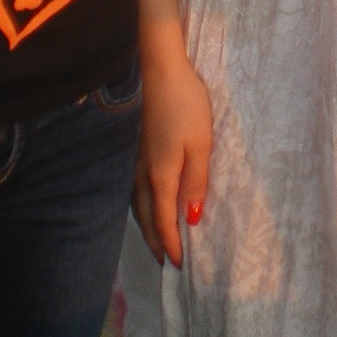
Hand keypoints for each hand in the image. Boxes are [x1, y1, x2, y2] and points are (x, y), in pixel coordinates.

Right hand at [133, 53, 211, 268]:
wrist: (160, 71)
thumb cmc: (186, 106)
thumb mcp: (200, 145)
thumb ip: (196, 182)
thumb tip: (192, 219)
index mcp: (160, 176)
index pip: (163, 221)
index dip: (171, 244)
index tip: (179, 266)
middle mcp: (142, 173)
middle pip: (145, 217)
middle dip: (155, 242)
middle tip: (165, 263)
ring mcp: (136, 160)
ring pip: (137, 204)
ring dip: (146, 226)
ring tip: (156, 240)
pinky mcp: (136, 149)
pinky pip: (135, 190)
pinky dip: (141, 207)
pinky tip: (147, 204)